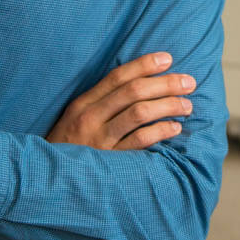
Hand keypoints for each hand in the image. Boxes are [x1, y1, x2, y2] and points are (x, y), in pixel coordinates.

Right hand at [46, 52, 194, 150]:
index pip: (118, 76)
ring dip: (168, 106)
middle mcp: (90, 118)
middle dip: (165, 84)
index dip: (144, 65)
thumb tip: (140, 84)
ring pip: (139, 113)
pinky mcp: (110, 161)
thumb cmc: (69, 146)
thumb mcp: (77, 119)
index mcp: (83, 103)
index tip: (168, 58)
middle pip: (133, 92)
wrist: (49, 181)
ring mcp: (100, 140)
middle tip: (189, 82)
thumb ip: (102, 102)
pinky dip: (160, 131)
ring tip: (187, 105)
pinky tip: (175, 128)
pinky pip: (140, 141)